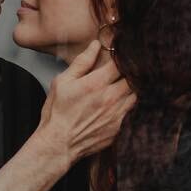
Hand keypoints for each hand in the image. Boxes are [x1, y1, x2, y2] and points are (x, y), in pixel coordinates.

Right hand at [38, 41, 135, 162]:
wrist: (58, 144)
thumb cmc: (57, 113)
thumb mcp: (63, 82)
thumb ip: (82, 62)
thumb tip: (95, 46)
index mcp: (96, 84)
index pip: (120, 63)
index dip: (121, 57)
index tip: (119, 56)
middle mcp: (110, 99)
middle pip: (131, 78)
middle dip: (127, 72)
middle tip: (121, 71)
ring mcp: (116, 115)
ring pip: (134, 95)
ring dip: (129, 89)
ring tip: (119, 87)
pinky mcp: (118, 128)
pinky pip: (129, 112)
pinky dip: (125, 105)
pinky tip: (115, 105)